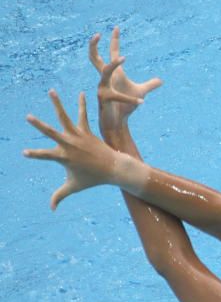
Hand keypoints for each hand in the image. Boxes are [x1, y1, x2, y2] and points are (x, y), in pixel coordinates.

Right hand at [24, 90, 130, 209]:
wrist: (113, 169)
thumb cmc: (92, 179)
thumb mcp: (74, 187)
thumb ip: (60, 196)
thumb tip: (51, 210)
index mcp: (63, 157)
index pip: (44, 156)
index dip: (34, 154)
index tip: (24, 153)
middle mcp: (69, 145)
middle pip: (51, 133)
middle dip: (39, 125)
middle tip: (28, 116)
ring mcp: (78, 136)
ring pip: (65, 117)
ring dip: (58, 104)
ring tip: (52, 91)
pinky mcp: (88, 131)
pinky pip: (84, 115)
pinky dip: (82, 105)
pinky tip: (82, 93)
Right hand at [89, 27, 161, 129]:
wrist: (117, 123)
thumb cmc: (125, 107)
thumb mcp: (141, 93)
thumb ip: (149, 85)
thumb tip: (160, 80)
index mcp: (114, 75)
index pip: (112, 53)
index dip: (114, 41)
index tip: (116, 27)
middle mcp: (105, 79)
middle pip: (94, 58)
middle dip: (93, 46)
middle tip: (97, 33)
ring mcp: (102, 88)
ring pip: (105, 71)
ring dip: (114, 64)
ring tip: (123, 57)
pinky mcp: (104, 99)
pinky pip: (117, 95)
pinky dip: (131, 98)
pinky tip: (142, 101)